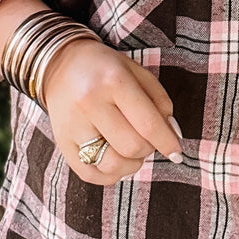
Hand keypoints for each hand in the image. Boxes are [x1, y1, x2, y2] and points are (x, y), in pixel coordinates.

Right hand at [36, 38, 183, 183]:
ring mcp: (72, 125)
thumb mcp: (137, 73)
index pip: (148, 124)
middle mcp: (89, 103)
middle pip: (132, 147)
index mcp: (113, 81)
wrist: (60, 64)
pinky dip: (110, 175)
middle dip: (148, 149)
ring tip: (132, 151)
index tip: (177, 152)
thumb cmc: (106, 69)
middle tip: (148, 140)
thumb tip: (173, 135)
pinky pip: (90, 174)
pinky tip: (116, 160)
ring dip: (131, 165)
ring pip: (111, 166)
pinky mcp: (62, 142)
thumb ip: (160, 102)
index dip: (167, 143)